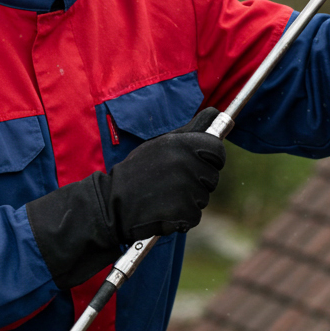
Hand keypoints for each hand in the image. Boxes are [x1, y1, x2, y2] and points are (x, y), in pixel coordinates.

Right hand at [26, 108, 224, 287]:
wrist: (112, 202)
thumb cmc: (138, 170)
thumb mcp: (160, 144)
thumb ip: (190, 130)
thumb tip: (216, 113)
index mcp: (181, 143)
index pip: (218, 151)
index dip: (211, 159)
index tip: (198, 163)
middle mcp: (185, 164)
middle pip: (212, 177)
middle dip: (198, 182)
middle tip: (172, 181)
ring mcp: (185, 189)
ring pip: (203, 198)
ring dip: (188, 200)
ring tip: (164, 195)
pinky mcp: (182, 212)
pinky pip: (194, 216)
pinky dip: (182, 217)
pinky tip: (163, 210)